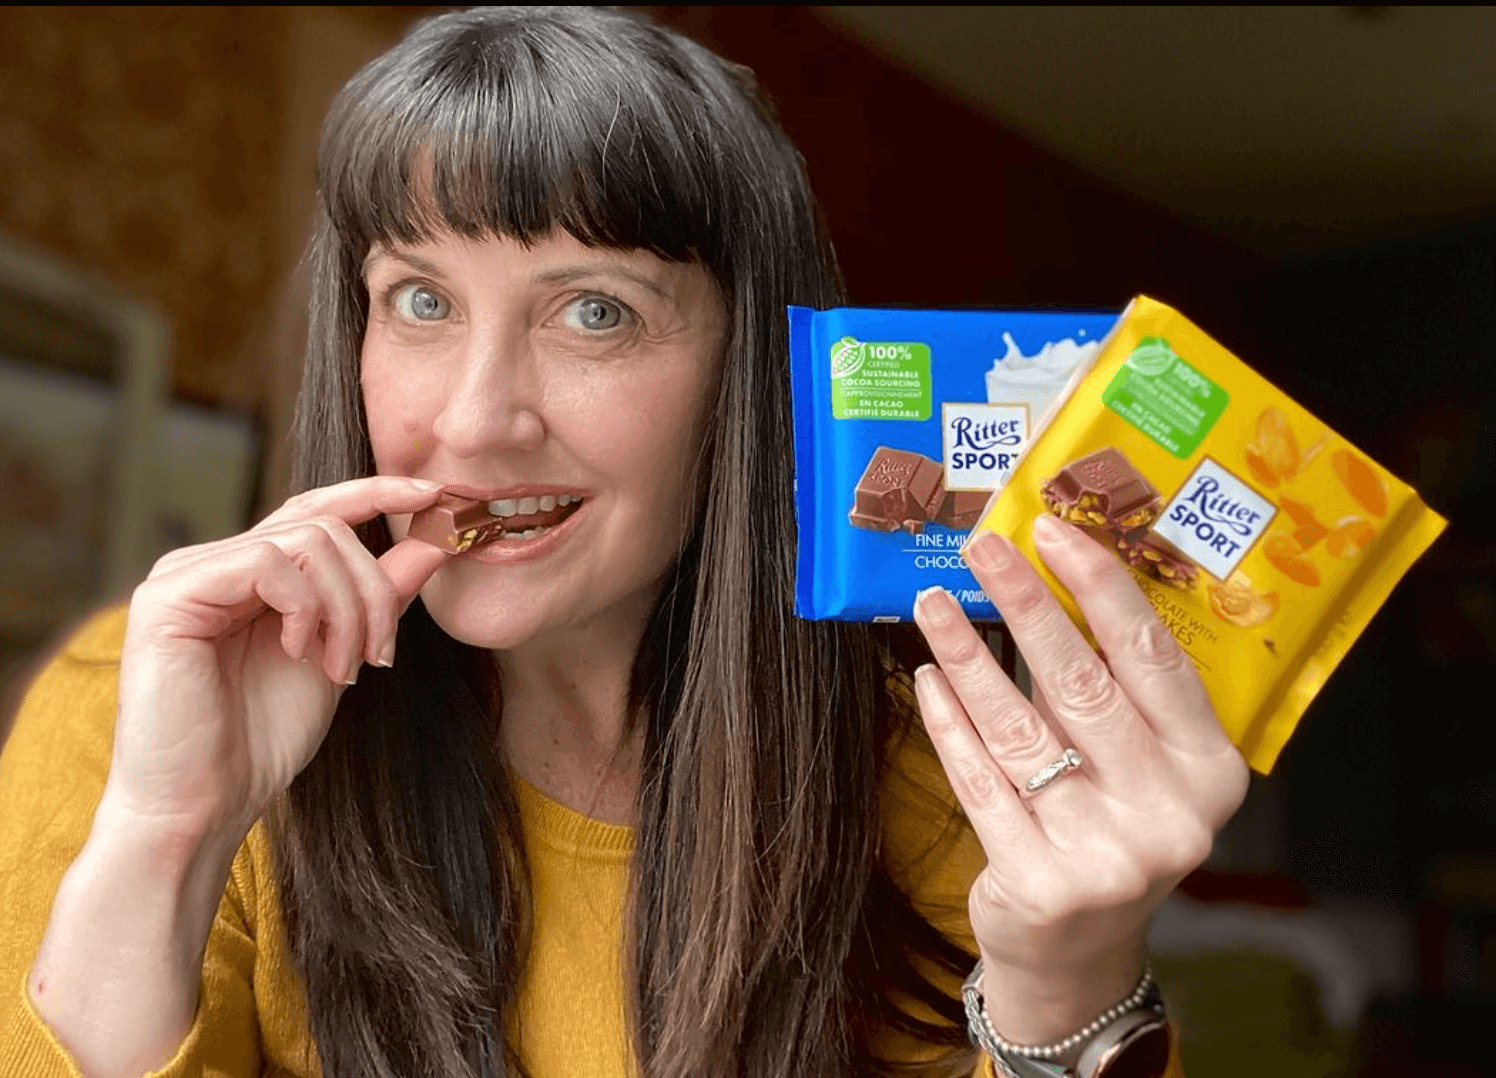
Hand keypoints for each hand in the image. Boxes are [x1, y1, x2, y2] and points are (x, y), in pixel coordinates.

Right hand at [108, 476, 450, 849]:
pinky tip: (300, 653)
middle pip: (324, 527)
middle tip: (380, 654)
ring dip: (347, 607)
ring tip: (343, 667)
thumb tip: (433, 541)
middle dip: (374, 588)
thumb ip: (381, 595)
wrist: (206, 805)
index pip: (317, 510)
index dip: (376, 492)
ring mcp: (186, 573)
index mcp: (250, 574)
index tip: (436, 494)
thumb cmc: (262, 739)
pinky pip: (264, 562)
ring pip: (305, 541)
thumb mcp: (342, 653)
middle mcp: (214, 562)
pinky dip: (304, 607)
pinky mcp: (168, 594)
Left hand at [912, 512, 1248, 1044]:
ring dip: (968, 656)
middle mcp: (1170, 815)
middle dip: (1025, 604)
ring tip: (932, 604)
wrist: (1079, 955)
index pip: (1154, 658)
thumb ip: (1117, 695)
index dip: (1100, 587)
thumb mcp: (1144, 770)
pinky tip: (927, 680)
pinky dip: (948, 724)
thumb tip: (1049, 579)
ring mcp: (1106, 856)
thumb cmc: (1110, 832)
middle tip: (981, 548)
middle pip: (1083, 685)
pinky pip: (981, 782)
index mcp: (1210, 770)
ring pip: (1020, 730)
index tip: (1053, 531)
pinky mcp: (1041, 884)